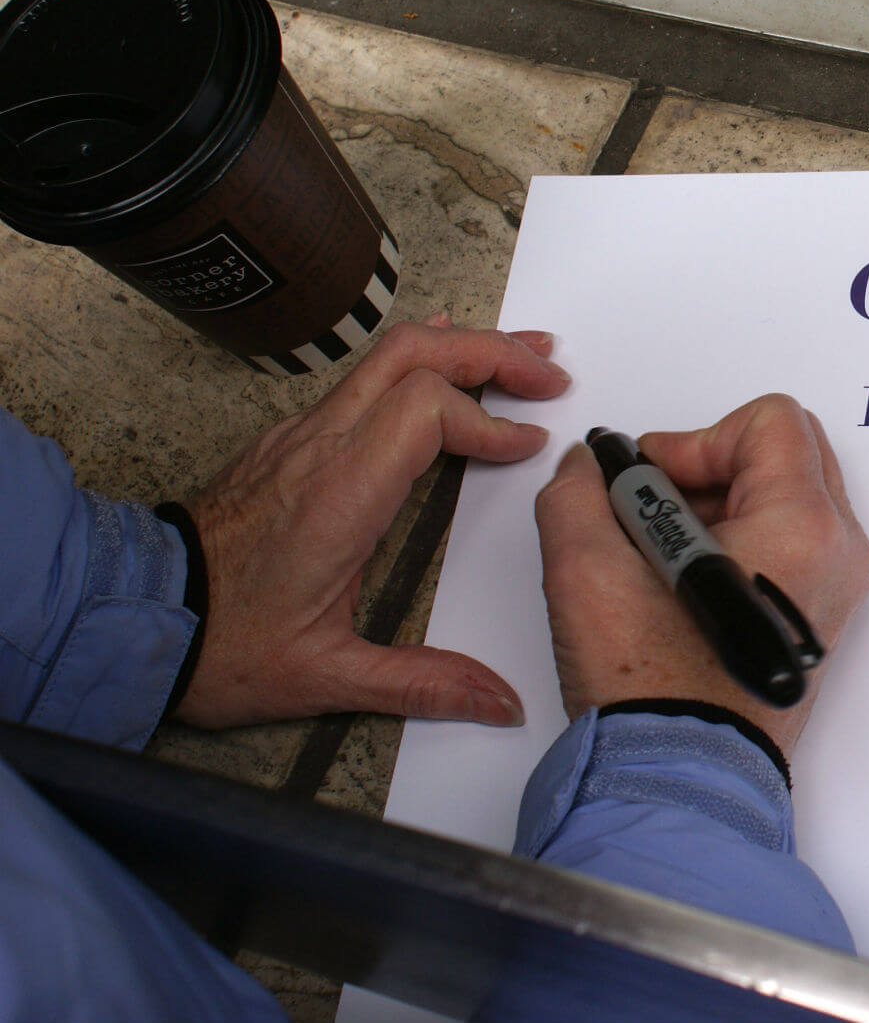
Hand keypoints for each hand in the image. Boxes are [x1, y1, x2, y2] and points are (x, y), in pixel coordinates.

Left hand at [175, 316, 570, 728]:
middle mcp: (319, 447)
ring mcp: (302, 435)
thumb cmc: (221, 643)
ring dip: (461, 347)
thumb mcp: (325, 677)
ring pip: (388, 354)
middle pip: (414, 354)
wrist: (138, 616)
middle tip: (550, 371)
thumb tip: (498, 702)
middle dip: (492, 353)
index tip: (528, 444)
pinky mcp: (292, 440)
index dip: (489, 419)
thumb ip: (420, 683)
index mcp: (339, 495)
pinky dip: (421, 362)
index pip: (426, 410)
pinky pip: (364, 376)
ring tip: (519, 356)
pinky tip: (444, 366)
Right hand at [533, 394, 868, 757]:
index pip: (770, 421)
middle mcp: (838, 551)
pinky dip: (737, 537)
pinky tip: (684, 578)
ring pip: (787, 492)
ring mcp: (835, 585)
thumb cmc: (656, 692)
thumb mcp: (587, 573)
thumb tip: (591, 468)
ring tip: (662, 552)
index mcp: (804, 528)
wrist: (681, 779)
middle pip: (787, 449)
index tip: (652, 481)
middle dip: (712, 463)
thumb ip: (579, 493)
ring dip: (720, 502)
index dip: (696, 438)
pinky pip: (789, 538)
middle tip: (655, 508)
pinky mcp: (819, 613)